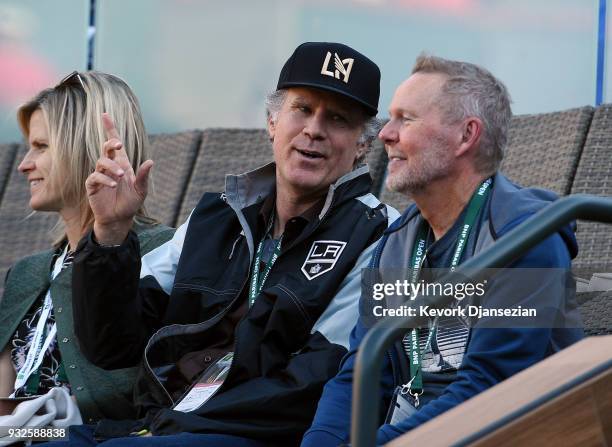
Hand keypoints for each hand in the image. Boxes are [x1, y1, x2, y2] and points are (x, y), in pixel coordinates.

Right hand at [85, 113, 152, 244]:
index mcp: (122, 164)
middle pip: (106, 148)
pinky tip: (113, 184)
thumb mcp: (141, 190)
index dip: (110, 129)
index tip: (105, 115)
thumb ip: (144, 176)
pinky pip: (95, 177)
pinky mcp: (92, 186)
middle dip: (110, 143)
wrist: (119, 219)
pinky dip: (104, 179)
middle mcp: (110, 167)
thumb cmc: (130, 203)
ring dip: (111, 166)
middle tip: (118, 146)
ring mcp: (100, 175)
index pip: (115, 143)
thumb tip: (151, 162)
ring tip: (121, 176)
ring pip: (101, 161)